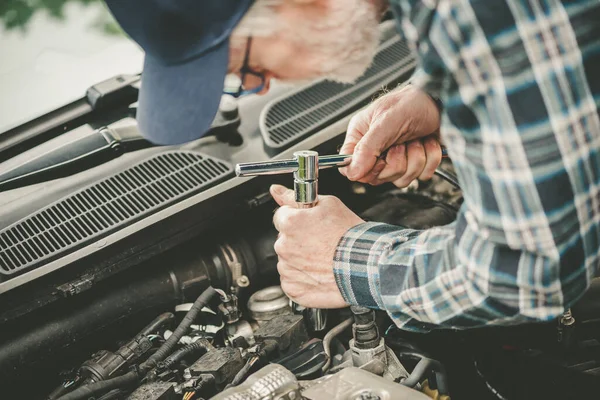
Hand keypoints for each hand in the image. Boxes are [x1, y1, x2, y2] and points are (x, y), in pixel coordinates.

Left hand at [270, 184, 363, 308]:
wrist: (366, 266)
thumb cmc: (350, 237)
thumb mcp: (327, 205)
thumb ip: (295, 197)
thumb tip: (277, 190)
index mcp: (290, 223)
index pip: (281, 216)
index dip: (298, 219)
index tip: (310, 225)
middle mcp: (284, 246)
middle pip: (284, 239)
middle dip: (298, 239)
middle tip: (321, 242)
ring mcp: (287, 269)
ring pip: (288, 260)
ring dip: (300, 260)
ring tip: (323, 258)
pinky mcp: (293, 289)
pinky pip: (292, 280)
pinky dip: (302, 279)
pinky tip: (319, 273)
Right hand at [339, 84, 441, 186]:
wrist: (443, 101)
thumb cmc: (413, 101)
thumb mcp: (387, 120)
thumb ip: (368, 147)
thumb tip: (353, 172)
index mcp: (361, 136)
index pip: (349, 167)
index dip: (365, 170)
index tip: (380, 159)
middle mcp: (376, 150)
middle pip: (377, 178)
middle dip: (397, 161)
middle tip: (402, 141)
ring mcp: (395, 159)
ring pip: (400, 179)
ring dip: (416, 158)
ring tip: (417, 139)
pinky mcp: (414, 163)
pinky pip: (421, 176)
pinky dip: (430, 159)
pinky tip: (427, 142)